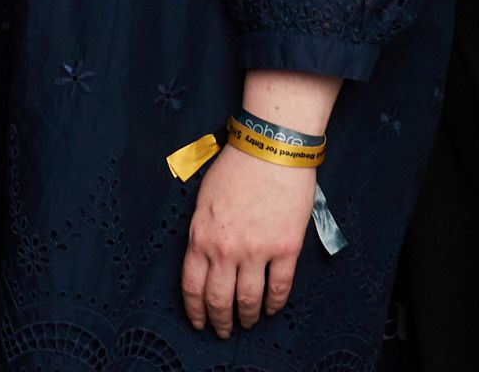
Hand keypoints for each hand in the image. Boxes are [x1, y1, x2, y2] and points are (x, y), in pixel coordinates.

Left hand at [182, 144, 315, 337]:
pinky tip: (271, 309)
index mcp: (201, 236)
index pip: (192, 286)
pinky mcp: (285, 249)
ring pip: (248, 300)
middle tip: (224, 330)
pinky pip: (279, 288)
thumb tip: (206, 257)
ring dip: (247, 317)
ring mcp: (257, 251)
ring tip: (248, 323)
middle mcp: (225, 250)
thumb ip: (203, 231)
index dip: (195, 311)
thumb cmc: (237, 166)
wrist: (271, 148)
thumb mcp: (205, 199)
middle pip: (219, 300)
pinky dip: (274, 304)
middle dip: (220, 321)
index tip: (199, 322)